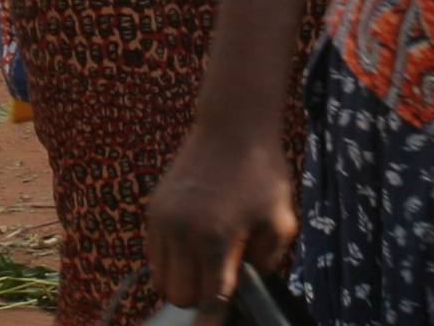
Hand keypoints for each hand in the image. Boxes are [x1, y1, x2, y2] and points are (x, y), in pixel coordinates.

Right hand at [143, 122, 301, 310]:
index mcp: (217, 238)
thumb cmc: (262, 174)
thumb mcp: (280, 222)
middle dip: (199, 299)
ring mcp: (164, 220)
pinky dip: (170, 263)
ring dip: (182, 282)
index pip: (210, 299)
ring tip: (205, 266)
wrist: (232, 126)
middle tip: (220, 282)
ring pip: (161, 279)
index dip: (212, 321)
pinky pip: (153, 256)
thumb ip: (264, 263)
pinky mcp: (153, 210)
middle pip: (179, 295)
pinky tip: (191, 249)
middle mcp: (183, 232)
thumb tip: (245, 288)